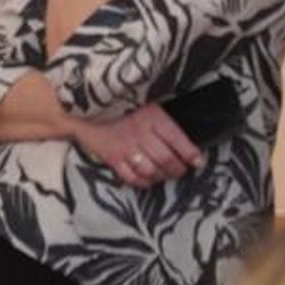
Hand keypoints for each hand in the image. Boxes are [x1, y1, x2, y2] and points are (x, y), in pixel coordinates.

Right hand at [73, 102, 204, 188]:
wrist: (86, 106)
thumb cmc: (121, 104)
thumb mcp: (146, 103)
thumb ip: (164, 118)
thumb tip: (185, 136)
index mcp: (151, 116)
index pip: (177, 138)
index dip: (190, 153)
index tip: (198, 161)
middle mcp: (139, 133)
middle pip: (166, 159)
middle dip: (178, 169)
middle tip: (181, 169)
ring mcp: (125, 147)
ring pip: (151, 171)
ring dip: (162, 176)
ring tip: (165, 173)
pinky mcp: (112, 158)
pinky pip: (132, 178)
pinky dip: (143, 181)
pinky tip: (148, 177)